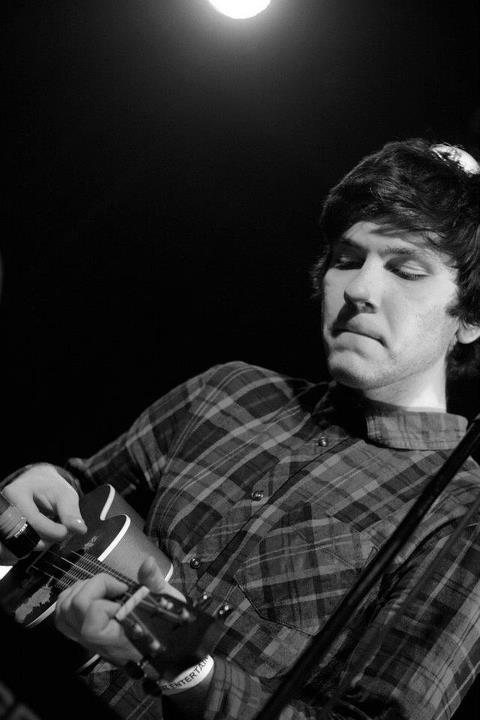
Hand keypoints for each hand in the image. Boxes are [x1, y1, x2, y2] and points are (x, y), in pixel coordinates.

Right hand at [2, 464, 86, 550]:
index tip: (66, 532)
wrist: (36, 483)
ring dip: (35, 546)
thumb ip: (70, 512)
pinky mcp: (4, 533)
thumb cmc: (50, 487)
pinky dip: (26, 550)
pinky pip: (9, 550)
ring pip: (15, 545)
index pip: (33, 520)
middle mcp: (3, 510)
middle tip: (59, 536)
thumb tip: (80, 529)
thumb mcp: (64, 494)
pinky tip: (39, 543)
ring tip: (50, 537)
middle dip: (44, 541)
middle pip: (22, 536)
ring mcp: (2, 523)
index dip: (52, 531)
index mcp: (16, 494)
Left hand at [55, 556, 184, 666]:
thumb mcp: (167, 602)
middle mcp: (97, 641)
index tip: (124, 590)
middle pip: (74, 608)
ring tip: (101, 589)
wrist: (162, 649)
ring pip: (63, 610)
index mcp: (118, 637)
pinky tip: (88, 593)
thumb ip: (154, 582)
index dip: (103, 594)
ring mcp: (85, 640)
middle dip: (93, 585)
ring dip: (80, 589)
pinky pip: (61, 616)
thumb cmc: (166, 626)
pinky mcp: (79, 635)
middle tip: (115, 587)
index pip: (91, 619)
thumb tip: (148, 562)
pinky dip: (69, 598)